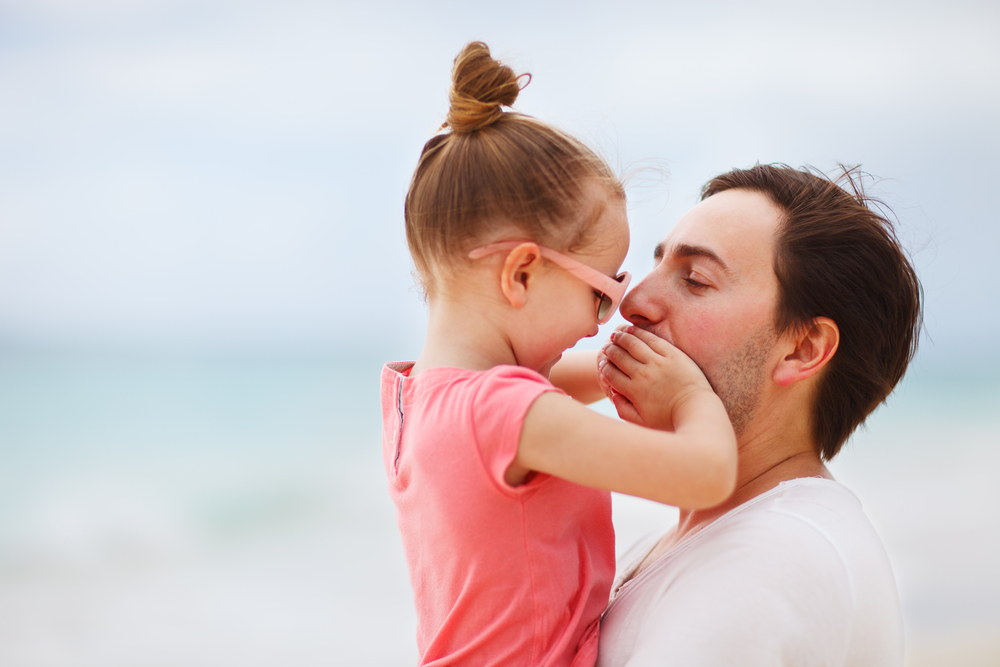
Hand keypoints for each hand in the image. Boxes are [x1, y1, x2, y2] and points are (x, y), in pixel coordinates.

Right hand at [600, 325, 714, 429]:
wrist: (697, 410)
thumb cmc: (670, 420)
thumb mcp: (643, 422)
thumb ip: (624, 410)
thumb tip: (612, 394)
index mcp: (634, 391)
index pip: (610, 374)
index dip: (603, 366)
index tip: (602, 363)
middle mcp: (643, 374)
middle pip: (619, 356)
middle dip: (610, 350)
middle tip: (607, 346)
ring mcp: (658, 363)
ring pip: (632, 344)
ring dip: (621, 337)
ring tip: (616, 335)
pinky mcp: (672, 355)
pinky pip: (652, 339)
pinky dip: (639, 333)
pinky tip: (632, 329)